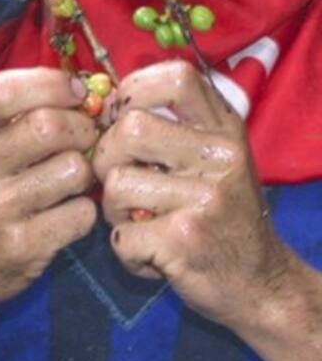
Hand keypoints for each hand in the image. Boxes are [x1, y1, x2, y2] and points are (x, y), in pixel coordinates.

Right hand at [0, 68, 97, 360]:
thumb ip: (15, 116)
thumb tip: (83, 90)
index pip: (2, 90)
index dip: (51, 83)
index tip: (79, 91)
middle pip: (47, 126)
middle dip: (82, 127)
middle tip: (87, 138)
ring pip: (72, 170)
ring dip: (86, 172)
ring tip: (73, 179)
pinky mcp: (21, 247)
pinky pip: (80, 214)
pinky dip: (85, 211)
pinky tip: (67, 213)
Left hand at [95, 60, 321, 360]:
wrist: (261, 283)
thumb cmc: (217, 214)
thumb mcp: (210, 157)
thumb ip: (169, 125)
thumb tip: (98, 102)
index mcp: (225, 129)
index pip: (176, 76)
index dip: (133, 90)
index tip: (120, 117)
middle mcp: (221, 156)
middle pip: (130, 127)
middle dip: (106, 157)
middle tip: (119, 182)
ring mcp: (206, 197)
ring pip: (115, 182)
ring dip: (112, 209)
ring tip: (138, 222)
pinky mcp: (186, 239)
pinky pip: (120, 233)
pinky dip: (125, 250)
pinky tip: (151, 254)